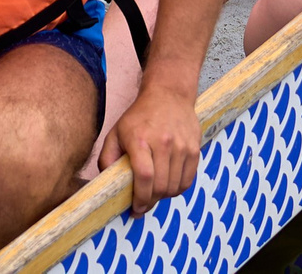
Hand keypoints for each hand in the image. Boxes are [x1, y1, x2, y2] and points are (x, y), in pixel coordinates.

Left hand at [100, 79, 201, 208]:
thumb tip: (106, 184)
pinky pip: (188, 180)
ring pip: (175, 186)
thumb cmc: (139, 116)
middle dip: (150, 201)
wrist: (169, 94)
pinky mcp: (195, 148)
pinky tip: (169, 186)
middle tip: (143, 204)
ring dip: (164, 197)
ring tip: (155, 193)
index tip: (135, 208)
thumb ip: (107, 158)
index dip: (140, 198)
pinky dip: (178, 189)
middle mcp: (163, 143)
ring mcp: (181, 146)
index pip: (144, 177)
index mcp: (140, 139)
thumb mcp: (116, 132)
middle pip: (161, 185)